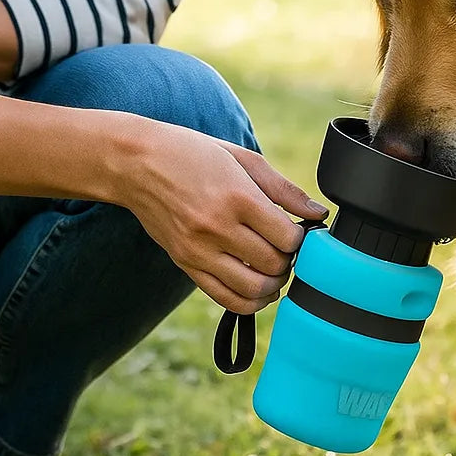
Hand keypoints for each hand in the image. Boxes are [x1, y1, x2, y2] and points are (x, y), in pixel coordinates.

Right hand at [121, 120, 327, 312]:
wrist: (137, 163)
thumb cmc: (193, 154)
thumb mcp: (244, 159)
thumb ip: (285, 190)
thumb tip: (319, 213)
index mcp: (238, 198)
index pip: (287, 238)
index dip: (302, 239)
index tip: (298, 230)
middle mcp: (217, 228)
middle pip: (273, 265)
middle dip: (289, 260)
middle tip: (287, 247)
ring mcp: (198, 250)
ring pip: (252, 289)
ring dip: (273, 284)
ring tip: (275, 268)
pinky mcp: (185, 264)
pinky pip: (224, 298)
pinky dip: (249, 301)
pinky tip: (258, 287)